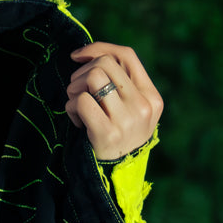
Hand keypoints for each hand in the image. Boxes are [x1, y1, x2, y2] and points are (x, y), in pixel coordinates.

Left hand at [65, 42, 163, 160]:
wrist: (118, 173)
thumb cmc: (119, 135)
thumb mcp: (132, 109)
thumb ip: (121, 84)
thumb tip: (90, 53)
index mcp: (151, 96)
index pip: (126, 55)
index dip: (98, 48)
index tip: (78, 55)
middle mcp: (142, 105)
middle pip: (104, 64)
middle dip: (81, 72)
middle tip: (76, 90)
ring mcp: (127, 119)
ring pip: (93, 77)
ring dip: (74, 89)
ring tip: (76, 105)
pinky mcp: (108, 133)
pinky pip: (81, 102)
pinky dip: (70, 108)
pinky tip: (76, 121)